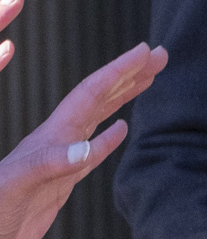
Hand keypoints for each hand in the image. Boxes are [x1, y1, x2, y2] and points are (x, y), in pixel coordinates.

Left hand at [0, 9, 168, 238]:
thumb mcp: (15, 187)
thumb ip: (48, 165)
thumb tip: (87, 148)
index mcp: (50, 137)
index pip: (90, 94)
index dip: (119, 71)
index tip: (145, 51)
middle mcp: (57, 141)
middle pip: (98, 97)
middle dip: (129, 74)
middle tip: (159, 55)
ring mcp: (59, 160)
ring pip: (97, 118)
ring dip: (123, 97)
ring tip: (148, 79)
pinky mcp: (61, 181)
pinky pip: (92, 152)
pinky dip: (110, 137)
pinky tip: (122, 129)